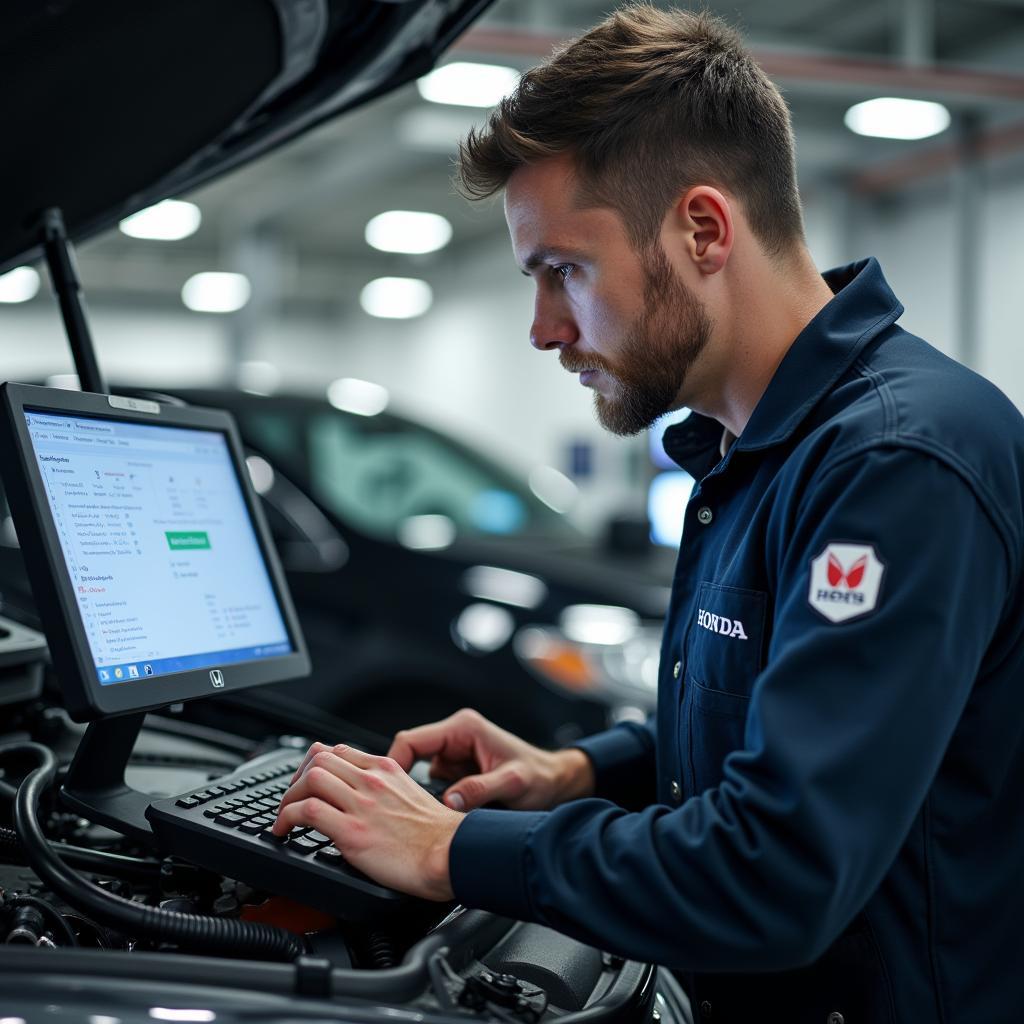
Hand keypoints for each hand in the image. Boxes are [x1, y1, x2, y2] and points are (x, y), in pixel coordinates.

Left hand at [273, 743, 461, 900]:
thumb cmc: (438, 835)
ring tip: (286, 816)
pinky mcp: (352, 831)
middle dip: (298, 778)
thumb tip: (365, 798)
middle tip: (293, 799)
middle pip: (318, 758)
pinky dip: (287, 818)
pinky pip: (307, 812)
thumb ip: (387, 789)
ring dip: (289, 798)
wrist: (451, 854)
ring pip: (310, 779)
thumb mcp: (411, 794)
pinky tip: (285, 830)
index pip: (339, 751)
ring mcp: (361, 804)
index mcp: (386, 769)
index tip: (309, 782)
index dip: (315, 765)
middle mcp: (371, 780)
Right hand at [387, 708, 594, 811]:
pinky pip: (433, 786)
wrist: (557, 784)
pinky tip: (440, 817)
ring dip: (420, 795)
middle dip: (404, 784)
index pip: (411, 741)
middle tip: (401, 811)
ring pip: (418, 774)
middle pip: (409, 756)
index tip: (387, 791)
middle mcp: (455, 738)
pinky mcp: (457, 773)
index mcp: (463, 729)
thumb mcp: (512, 783)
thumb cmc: (540, 777)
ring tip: (426, 817)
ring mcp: (455, 756)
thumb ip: (480, 789)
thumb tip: (449, 802)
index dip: (393, 764)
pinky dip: (433, 802)